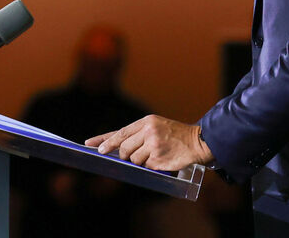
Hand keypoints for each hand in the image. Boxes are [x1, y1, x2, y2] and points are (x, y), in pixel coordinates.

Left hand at [85, 114, 213, 171]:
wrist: (196, 141)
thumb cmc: (174, 135)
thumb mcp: (155, 126)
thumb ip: (137, 134)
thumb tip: (118, 147)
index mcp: (146, 122)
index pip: (120, 132)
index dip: (105, 140)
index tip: (91, 145)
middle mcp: (148, 131)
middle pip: (124, 148)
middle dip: (125, 155)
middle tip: (133, 156)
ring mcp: (153, 145)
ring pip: (134, 160)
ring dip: (141, 161)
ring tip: (156, 154)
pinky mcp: (158, 158)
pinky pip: (146, 166)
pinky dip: (151, 166)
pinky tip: (162, 158)